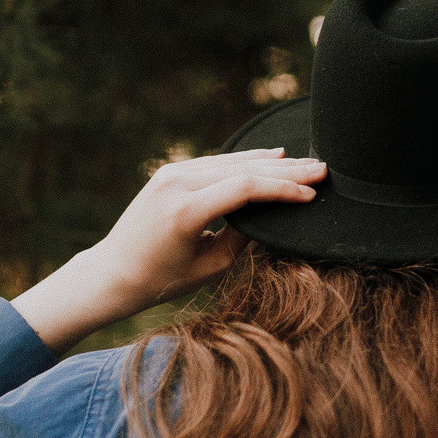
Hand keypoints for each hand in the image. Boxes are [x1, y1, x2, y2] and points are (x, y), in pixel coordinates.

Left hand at [10, 148, 321, 350]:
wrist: (114, 271)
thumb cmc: (162, 279)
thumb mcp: (209, 267)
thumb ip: (241, 237)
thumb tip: (269, 212)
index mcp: (186, 210)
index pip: (247, 188)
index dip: (284, 188)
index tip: (312, 193)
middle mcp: (177, 182)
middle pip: (244, 168)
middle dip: (287, 169)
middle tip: (323, 168)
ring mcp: (172, 172)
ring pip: (232, 161)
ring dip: (271, 162)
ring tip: (306, 163)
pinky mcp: (170, 172)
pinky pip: (217, 162)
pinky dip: (246, 161)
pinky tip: (272, 158)